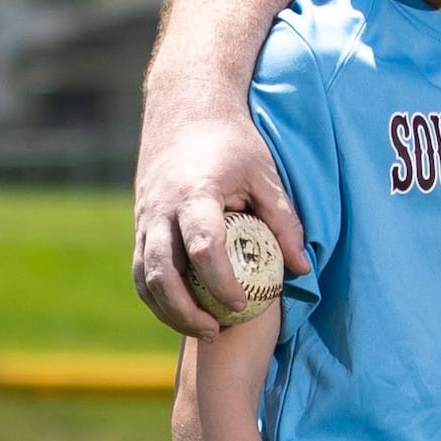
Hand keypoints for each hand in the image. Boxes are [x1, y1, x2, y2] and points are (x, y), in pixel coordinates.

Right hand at [135, 108, 304, 339]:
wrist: (184, 109)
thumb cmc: (233, 142)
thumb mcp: (265, 173)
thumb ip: (283, 220)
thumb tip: (301, 268)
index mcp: (193, 194)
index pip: (201, 246)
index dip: (220, 282)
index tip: (241, 305)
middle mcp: (160, 210)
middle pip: (160, 272)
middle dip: (184, 310)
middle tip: (216, 332)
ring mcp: (143, 219)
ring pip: (144, 278)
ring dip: (168, 311)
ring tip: (204, 331)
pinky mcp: (139, 226)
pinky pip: (140, 272)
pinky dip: (158, 298)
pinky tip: (185, 313)